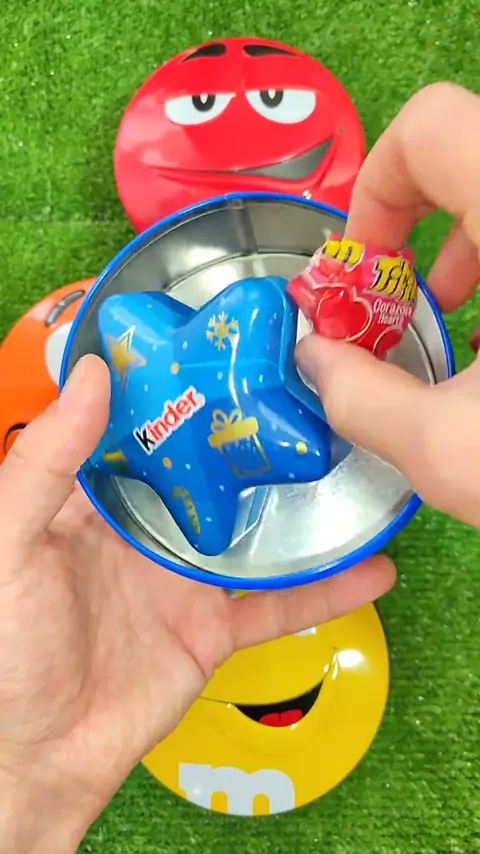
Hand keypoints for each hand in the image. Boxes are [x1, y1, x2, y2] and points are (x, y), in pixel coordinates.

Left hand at [0, 355, 393, 852]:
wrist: (40, 755)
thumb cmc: (8, 645)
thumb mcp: (10, 541)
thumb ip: (46, 462)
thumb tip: (95, 375)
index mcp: (94, 501)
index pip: (142, 429)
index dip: (178, 389)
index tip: (225, 347)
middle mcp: (145, 530)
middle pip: (208, 472)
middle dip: (251, 435)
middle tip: (307, 393)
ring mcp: (184, 578)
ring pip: (251, 531)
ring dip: (298, 506)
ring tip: (350, 465)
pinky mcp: (213, 629)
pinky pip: (275, 604)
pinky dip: (323, 590)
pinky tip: (370, 569)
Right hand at [297, 81, 479, 528]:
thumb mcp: (452, 451)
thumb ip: (359, 398)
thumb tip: (319, 361)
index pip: (432, 128)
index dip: (377, 191)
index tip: (369, 271)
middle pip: (470, 160)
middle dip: (420, 235)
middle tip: (405, 308)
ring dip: (473, 255)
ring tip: (462, 334)